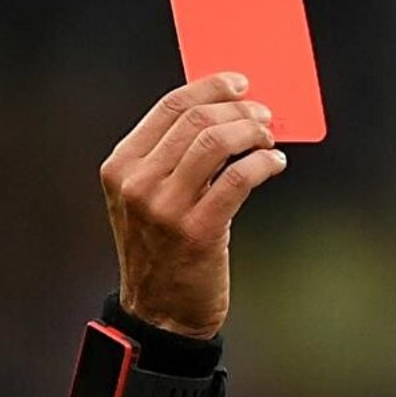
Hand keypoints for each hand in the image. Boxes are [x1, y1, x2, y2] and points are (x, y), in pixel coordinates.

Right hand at [99, 73, 285, 337]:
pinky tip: (275, 165)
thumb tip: (224, 112)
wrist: (160, 314)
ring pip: (217, 142)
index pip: (170, 106)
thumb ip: (172, 156)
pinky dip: (264, 164)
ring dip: (253, 132)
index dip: (211, 87)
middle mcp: (137, 183)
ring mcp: (164, 208)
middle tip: (264, 114)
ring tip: (269, 139)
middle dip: (239, 109)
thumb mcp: (148, 198)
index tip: (239, 82)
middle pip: (197, 120)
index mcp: (120, 166)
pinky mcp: (197, 231)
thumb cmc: (163, 250)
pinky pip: (239, 178)